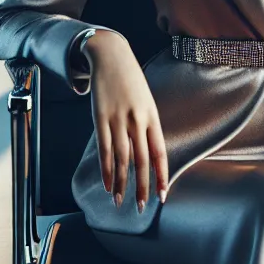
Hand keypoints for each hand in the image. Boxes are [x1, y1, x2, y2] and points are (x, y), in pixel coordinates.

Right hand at [84, 30, 168, 210]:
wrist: (111, 56)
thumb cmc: (130, 82)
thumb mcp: (146, 102)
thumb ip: (146, 127)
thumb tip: (146, 154)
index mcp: (152, 116)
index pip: (160, 152)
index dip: (161, 175)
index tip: (163, 195)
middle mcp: (137, 120)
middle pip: (141, 160)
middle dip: (142, 186)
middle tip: (140, 207)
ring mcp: (118, 119)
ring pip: (122, 158)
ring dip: (121, 183)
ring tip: (121, 201)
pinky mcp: (100, 118)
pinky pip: (104, 149)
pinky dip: (106, 169)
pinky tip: (108, 184)